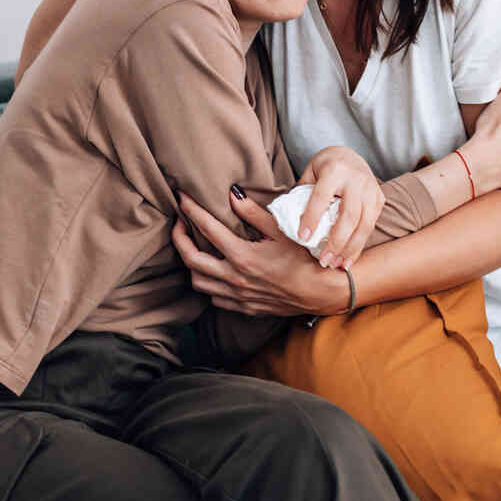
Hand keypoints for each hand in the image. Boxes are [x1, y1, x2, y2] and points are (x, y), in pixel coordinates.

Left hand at [173, 188, 352, 317]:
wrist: (322, 291)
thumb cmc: (305, 258)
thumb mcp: (282, 231)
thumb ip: (254, 213)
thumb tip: (232, 194)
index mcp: (242, 256)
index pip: (206, 229)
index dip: (191, 210)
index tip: (182, 198)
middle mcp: (234, 278)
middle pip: (190, 258)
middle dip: (179, 238)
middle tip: (178, 223)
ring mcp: (237, 295)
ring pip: (198, 282)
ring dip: (191, 263)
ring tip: (192, 247)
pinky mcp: (243, 307)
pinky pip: (214, 297)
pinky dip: (207, 283)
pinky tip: (212, 272)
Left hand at [295, 146, 385, 269]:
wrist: (349, 155)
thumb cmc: (324, 168)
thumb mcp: (309, 173)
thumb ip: (301, 195)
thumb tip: (286, 223)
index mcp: (334, 170)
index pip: (321, 198)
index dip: (312, 218)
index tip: (302, 238)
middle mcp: (356, 179)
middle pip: (349, 216)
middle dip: (336, 242)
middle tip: (324, 261)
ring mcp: (371, 189)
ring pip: (364, 224)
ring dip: (350, 249)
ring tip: (337, 265)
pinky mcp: (379, 199)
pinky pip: (371, 226)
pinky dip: (360, 245)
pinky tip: (348, 259)